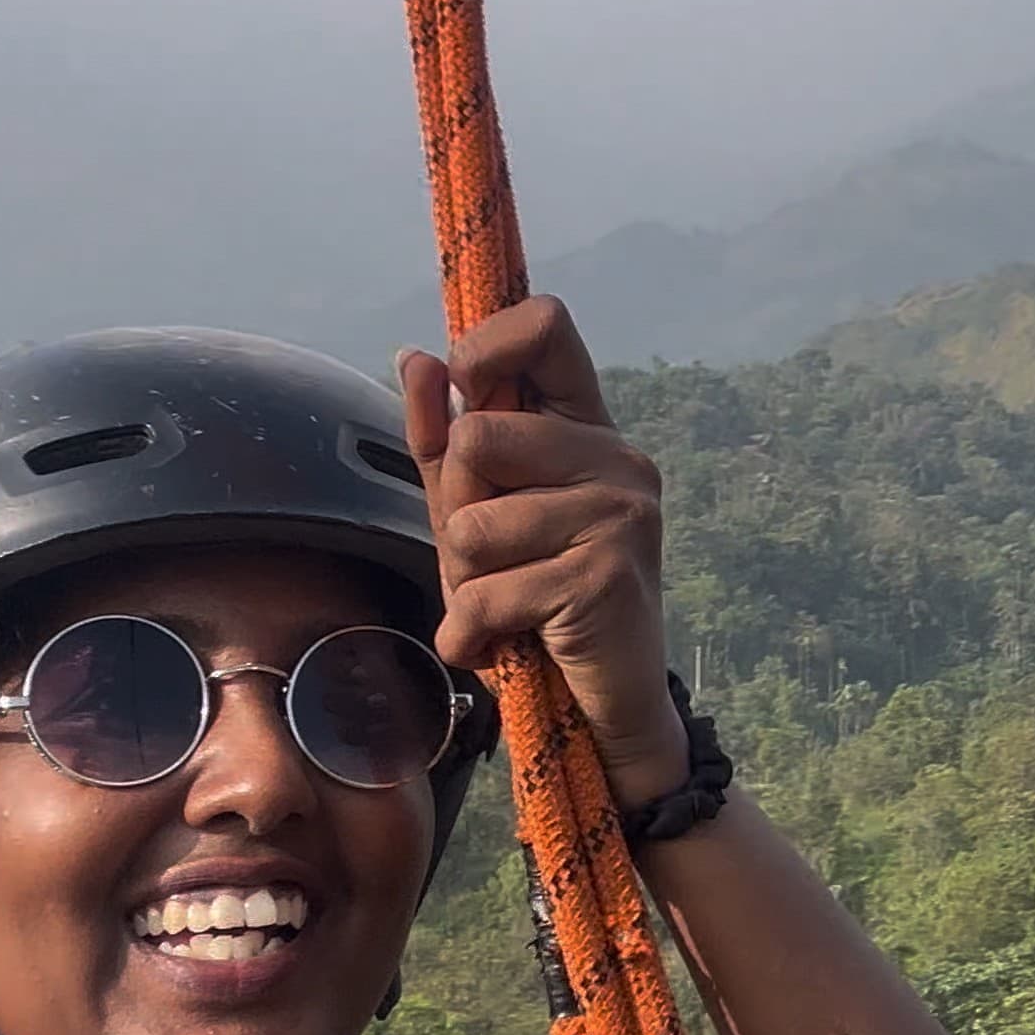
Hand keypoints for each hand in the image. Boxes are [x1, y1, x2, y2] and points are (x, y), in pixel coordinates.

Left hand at [398, 296, 691, 802]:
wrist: (604, 709)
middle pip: (477, 436)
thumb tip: (415, 357)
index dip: (488, 343)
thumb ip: (443, 443)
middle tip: (493, 562)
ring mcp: (619, 513)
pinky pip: (488, 591)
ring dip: (465, 584)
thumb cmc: (538, 604)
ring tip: (506, 608)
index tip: (467, 384)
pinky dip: (473, 633)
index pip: (547, 325)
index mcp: (587, 429)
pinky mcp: (605, 575)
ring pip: (474, 524)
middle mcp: (617, 458)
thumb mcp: (477, 518)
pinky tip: (502, 648)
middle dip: (457, 512)